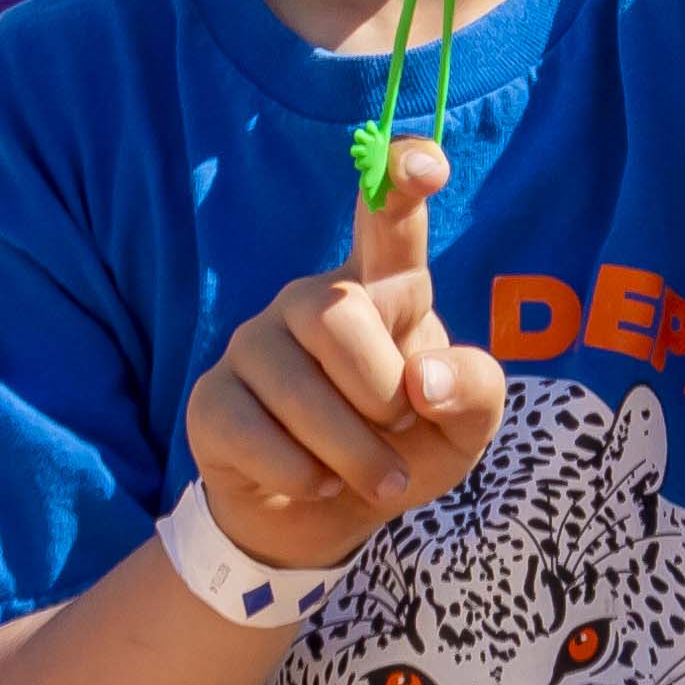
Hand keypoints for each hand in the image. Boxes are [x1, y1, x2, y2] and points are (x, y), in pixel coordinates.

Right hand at [180, 138, 503, 571]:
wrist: (324, 517)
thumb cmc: (400, 449)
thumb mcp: (461, 429)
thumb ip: (473, 391)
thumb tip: (424, 381)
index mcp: (381, 288)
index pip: (389, 220)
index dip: (401, 182)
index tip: (426, 166)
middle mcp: (311, 300)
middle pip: (337, 314)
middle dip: (380, 392)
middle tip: (397, 429)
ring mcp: (253, 345)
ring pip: (299, 387)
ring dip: (354, 453)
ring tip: (374, 477)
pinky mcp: (212, 399)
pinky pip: (257, 436)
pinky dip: (304, 476)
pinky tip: (316, 480)